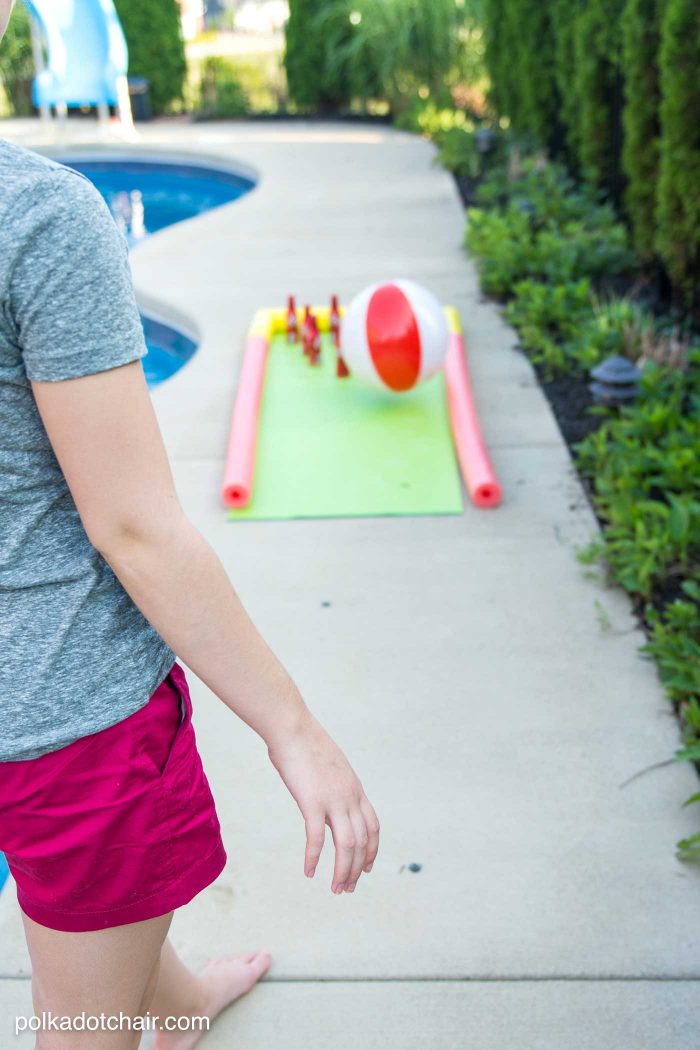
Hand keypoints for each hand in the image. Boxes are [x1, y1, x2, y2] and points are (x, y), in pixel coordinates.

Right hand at [267, 715, 379, 893]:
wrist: (292, 728)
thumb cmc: (304, 744)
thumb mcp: (329, 766)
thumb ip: (333, 786)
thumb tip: (326, 800)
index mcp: (355, 788)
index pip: (372, 827)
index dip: (372, 851)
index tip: (367, 869)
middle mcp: (350, 796)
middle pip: (362, 842)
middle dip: (357, 869)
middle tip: (347, 888)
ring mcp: (333, 799)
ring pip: (346, 845)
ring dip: (343, 871)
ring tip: (336, 889)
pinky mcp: (312, 802)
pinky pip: (316, 838)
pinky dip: (314, 858)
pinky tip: (309, 871)